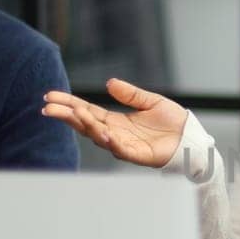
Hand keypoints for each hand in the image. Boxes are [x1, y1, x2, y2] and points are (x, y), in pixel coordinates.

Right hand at [42, 78, 187, 167]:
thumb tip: (109, 83)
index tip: (50, 97)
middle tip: (48, 108)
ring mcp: (125, 145)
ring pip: (99, 136)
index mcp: (116, 120)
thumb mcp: (149, 101)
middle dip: (67, 116)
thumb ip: (130, 94)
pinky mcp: (138, 155)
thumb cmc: (172, 122)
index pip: (87, 111)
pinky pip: (121, 149)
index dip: (69, 104)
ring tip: (74, 112)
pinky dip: (110, 141)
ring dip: (86, 125)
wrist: (191, 138)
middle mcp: (115, 133)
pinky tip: (101, 132)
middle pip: (85, 124)